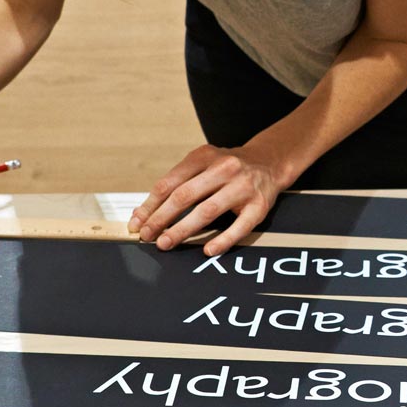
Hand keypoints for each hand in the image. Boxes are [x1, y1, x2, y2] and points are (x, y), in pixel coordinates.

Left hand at [130, 143, 291, 254]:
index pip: (170, 182)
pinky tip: (208, 250)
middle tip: (147, 235)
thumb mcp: (202, 165)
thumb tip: (143, 213)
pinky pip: (240, 226)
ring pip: (207, 210)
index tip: (137, 222)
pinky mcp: (259, 205)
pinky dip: (223, 240)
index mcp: (204, 156)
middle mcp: (224, 168)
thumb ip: (176, 185)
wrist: (269, 162)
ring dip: (183, 229)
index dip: (150, 205)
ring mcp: (243, 187)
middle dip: (161, 218)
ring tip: (166, 243)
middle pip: (185, 195)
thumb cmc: (228, 168)